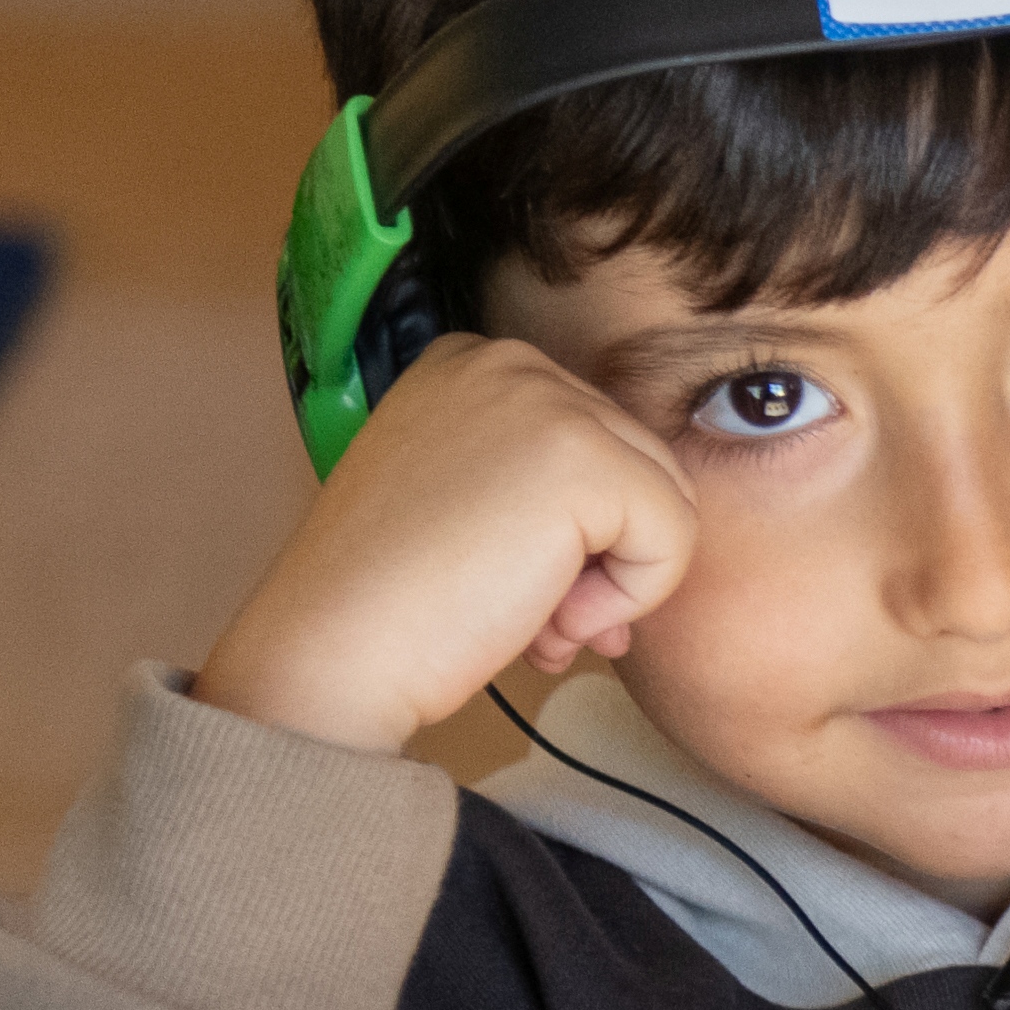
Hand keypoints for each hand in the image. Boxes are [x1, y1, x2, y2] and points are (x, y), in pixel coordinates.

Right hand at [189, 333, 699, 761]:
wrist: (334, 648)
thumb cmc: (391, 597)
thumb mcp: (469, 502)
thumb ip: (548, 492)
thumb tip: (640, 533)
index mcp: (473, 362)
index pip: (598, 442)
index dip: (578, 530)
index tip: (508, 576)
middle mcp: (511, 361)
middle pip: (639, 468)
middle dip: (604, 561)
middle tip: (541, 621)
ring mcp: (549, 401)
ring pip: (665, 502)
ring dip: (615, 586)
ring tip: (540, 625)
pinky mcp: (585, 460)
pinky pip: (675, 538)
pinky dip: (632, 601)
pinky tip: (550, 623)